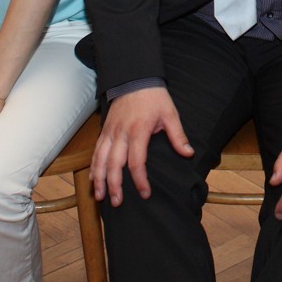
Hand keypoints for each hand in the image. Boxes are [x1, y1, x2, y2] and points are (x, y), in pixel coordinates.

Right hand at [91, 87, 192, 206]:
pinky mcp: (104, 130)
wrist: (135, 79)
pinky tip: (93, 179)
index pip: (137, 161)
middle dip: (115, 185)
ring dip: (99, 179)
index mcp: (139, 131)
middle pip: (114, 164)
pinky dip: (93, 166)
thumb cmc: (154, 98)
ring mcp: (110, 132)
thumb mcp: (170, 114)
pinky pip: (95, 151)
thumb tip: (188, 154)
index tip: (145, 193)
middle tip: (117, 203)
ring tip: (101, 197)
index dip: (140, 179)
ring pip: (100, 159)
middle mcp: (121, 133)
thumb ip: (177, 136)